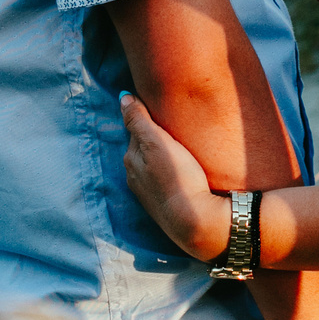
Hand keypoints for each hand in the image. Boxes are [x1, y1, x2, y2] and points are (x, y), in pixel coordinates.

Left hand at [121, 92, 222, 260]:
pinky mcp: (165, 206)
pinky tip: (183, 174)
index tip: (164, 111)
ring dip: (164, 158)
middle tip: (175, 129)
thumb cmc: (178, 178)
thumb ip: (138, 119)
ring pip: (154, 166)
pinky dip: (170, 174)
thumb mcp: (156, 142)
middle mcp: (135, 177)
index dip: (149, 119)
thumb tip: (123, 97)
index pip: (136, 130)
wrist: (196, 222)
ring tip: (182, 151)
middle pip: (144, 149)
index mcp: (131, 159)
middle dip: (155, 139)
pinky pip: (165, 182)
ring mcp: (149, 194)